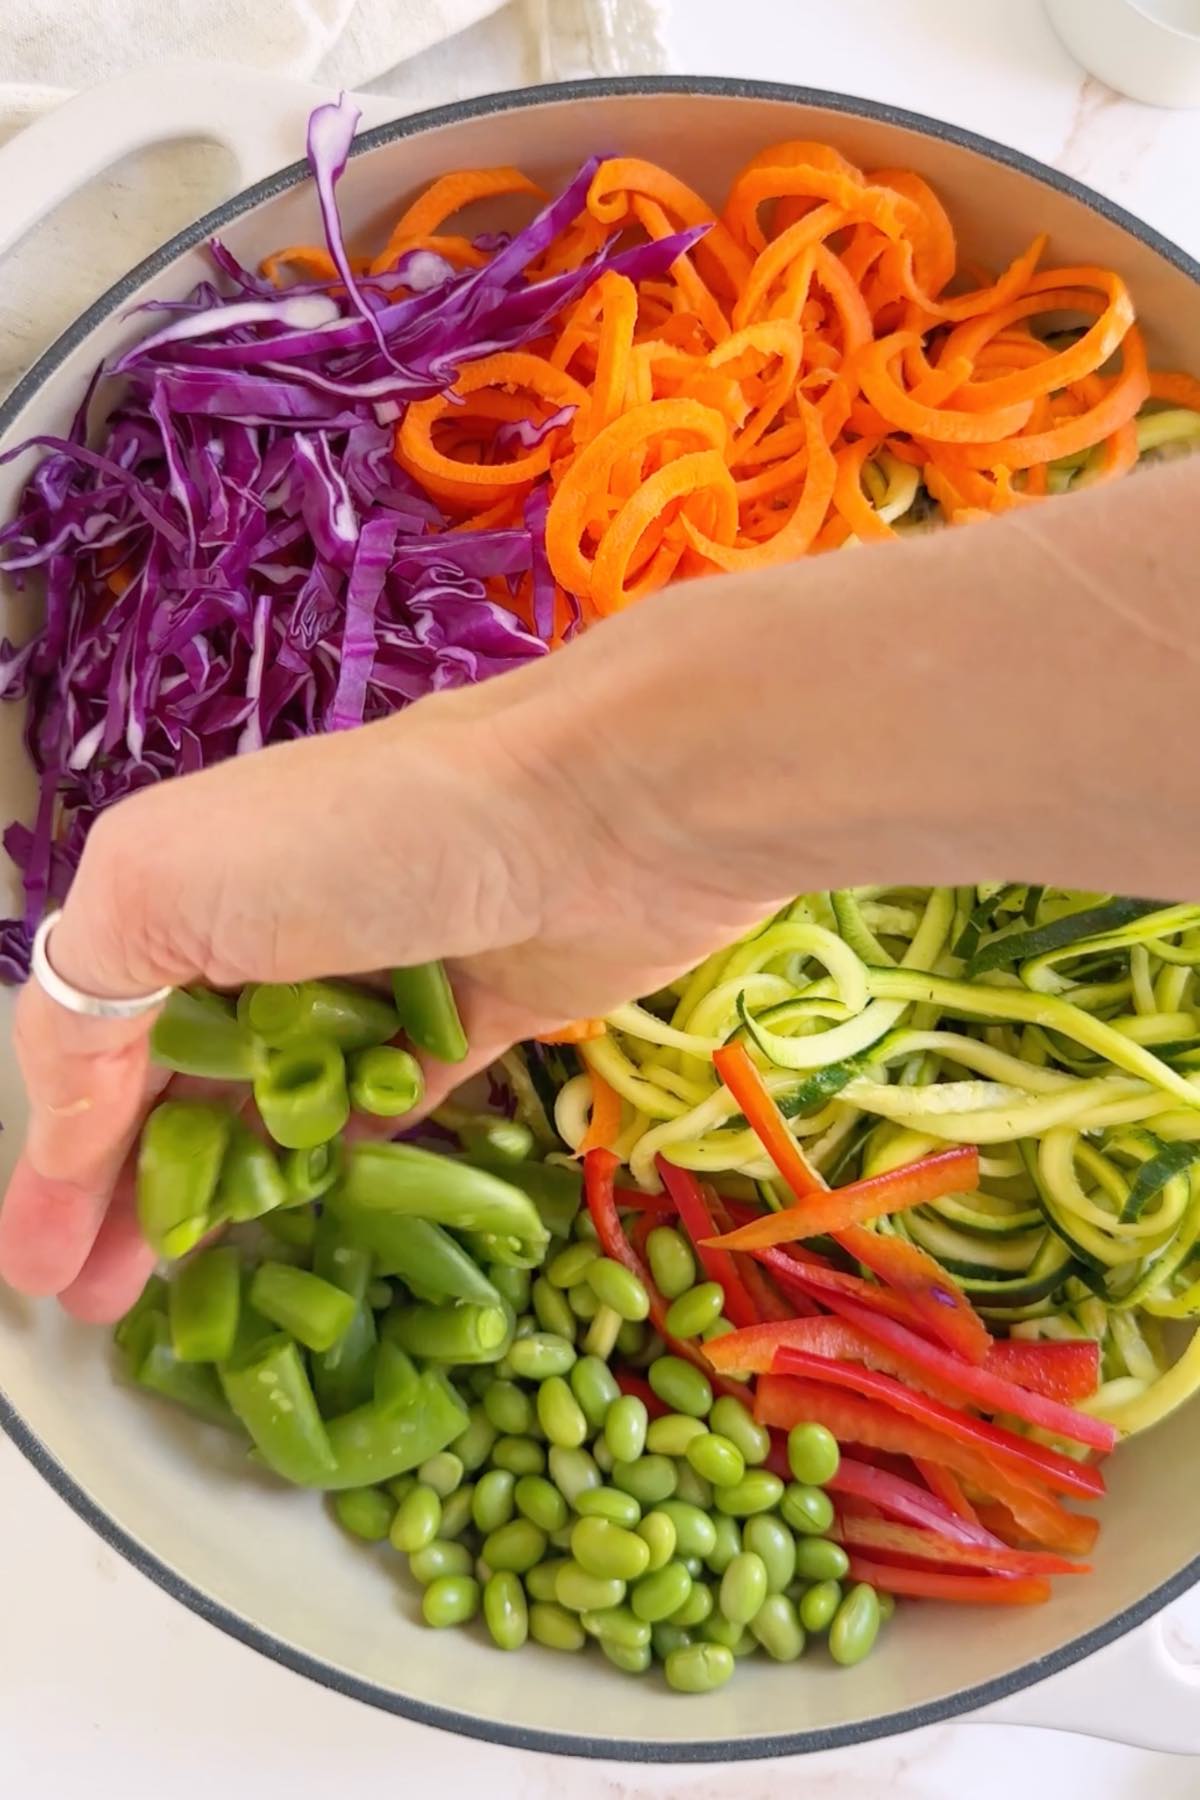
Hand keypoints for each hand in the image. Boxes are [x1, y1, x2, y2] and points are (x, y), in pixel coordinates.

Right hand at [0, 582, 788, 1322]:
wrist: (601, 814)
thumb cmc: (368, 839)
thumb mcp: (165, 886)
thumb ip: (90, 1000)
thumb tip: (67, 1116)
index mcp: (180, 887)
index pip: (94, 1041)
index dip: (59, 1157)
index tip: (35, 1263)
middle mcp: (268, 929)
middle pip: (178, 1086)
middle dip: (128, 1194)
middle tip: (96, 1301)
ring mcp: (372, 979)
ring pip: (279, 1110)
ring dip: (226, 1193)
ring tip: (181, 1290)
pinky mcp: (468, 1020)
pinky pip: (386, 1112)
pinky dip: (340, 1166)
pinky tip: (304, 1232)